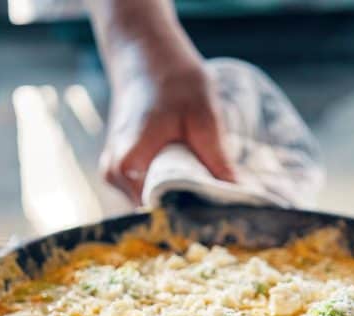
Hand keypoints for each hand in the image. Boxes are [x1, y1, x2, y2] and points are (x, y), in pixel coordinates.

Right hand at [88, 0, 233, 204]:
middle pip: (157, 211)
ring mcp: (114, 175)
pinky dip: (172, 190)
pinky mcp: (121, 172)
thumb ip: (217, 159)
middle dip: (191, 212)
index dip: (194, 217)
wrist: (145, 56)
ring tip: (211, 192)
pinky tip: (193, 180)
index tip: (222, 219)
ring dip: (182, 200)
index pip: (161, 212)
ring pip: (153, 203)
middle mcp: (115, 176)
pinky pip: (149, 192)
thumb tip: (239, 194)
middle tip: (224, 210)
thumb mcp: (204, 117)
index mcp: (129, 165)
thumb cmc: (173, 80)